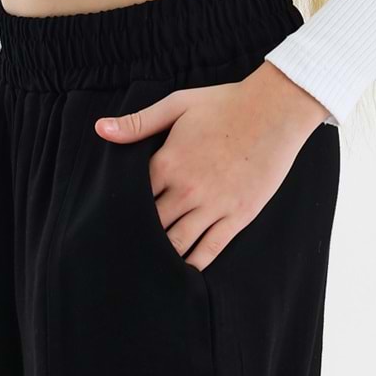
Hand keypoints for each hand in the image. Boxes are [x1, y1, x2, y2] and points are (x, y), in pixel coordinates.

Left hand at [93, 63, 328, 271]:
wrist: (275, 110)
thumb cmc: (225, 103)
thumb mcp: (178, 104)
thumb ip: (139, 122)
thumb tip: (100, 129)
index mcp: (169, 162)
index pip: (133, 197)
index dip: (120, 210)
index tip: (110, 221)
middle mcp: (188, 189)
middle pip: (152, 225)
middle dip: (137, 236)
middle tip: (123, 250)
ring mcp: (214, 205)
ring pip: (178, 243)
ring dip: (161, 255)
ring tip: (147, 266)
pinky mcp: (238, 215)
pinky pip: (211, 248)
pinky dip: (194, 264)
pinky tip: (182, 272)